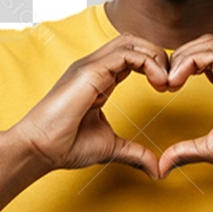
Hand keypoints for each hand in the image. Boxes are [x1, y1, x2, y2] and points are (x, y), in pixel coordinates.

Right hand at [10, 34, 170, 179]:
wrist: (39, 149)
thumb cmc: (65, 146)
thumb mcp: (111, 147)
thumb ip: (135, 153)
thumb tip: (157, 169)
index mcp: (99, 79)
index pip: (132, 56)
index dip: (155, 66)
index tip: (169, 88)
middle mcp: (94, 67)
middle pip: (134, 42)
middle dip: (159, 56)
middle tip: (173, 81)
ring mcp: (90, 66)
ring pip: (132, 42)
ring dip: (156, 57)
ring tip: (167, 82)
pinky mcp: (90, 71)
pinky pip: (126, 54)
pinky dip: (148, 63)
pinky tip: (158, 83)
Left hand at [156, 35, 212, 181]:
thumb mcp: (208, 148)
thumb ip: (185, 150)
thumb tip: (163, 165)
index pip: (203, 57)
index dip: (180, 65)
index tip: (165, 87)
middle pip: (204, 44)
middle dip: (178, 57)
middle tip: (163, 81)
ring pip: (208, 44)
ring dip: (182, 57)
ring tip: (169, 81)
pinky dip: (190, 62)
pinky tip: (177, 81)